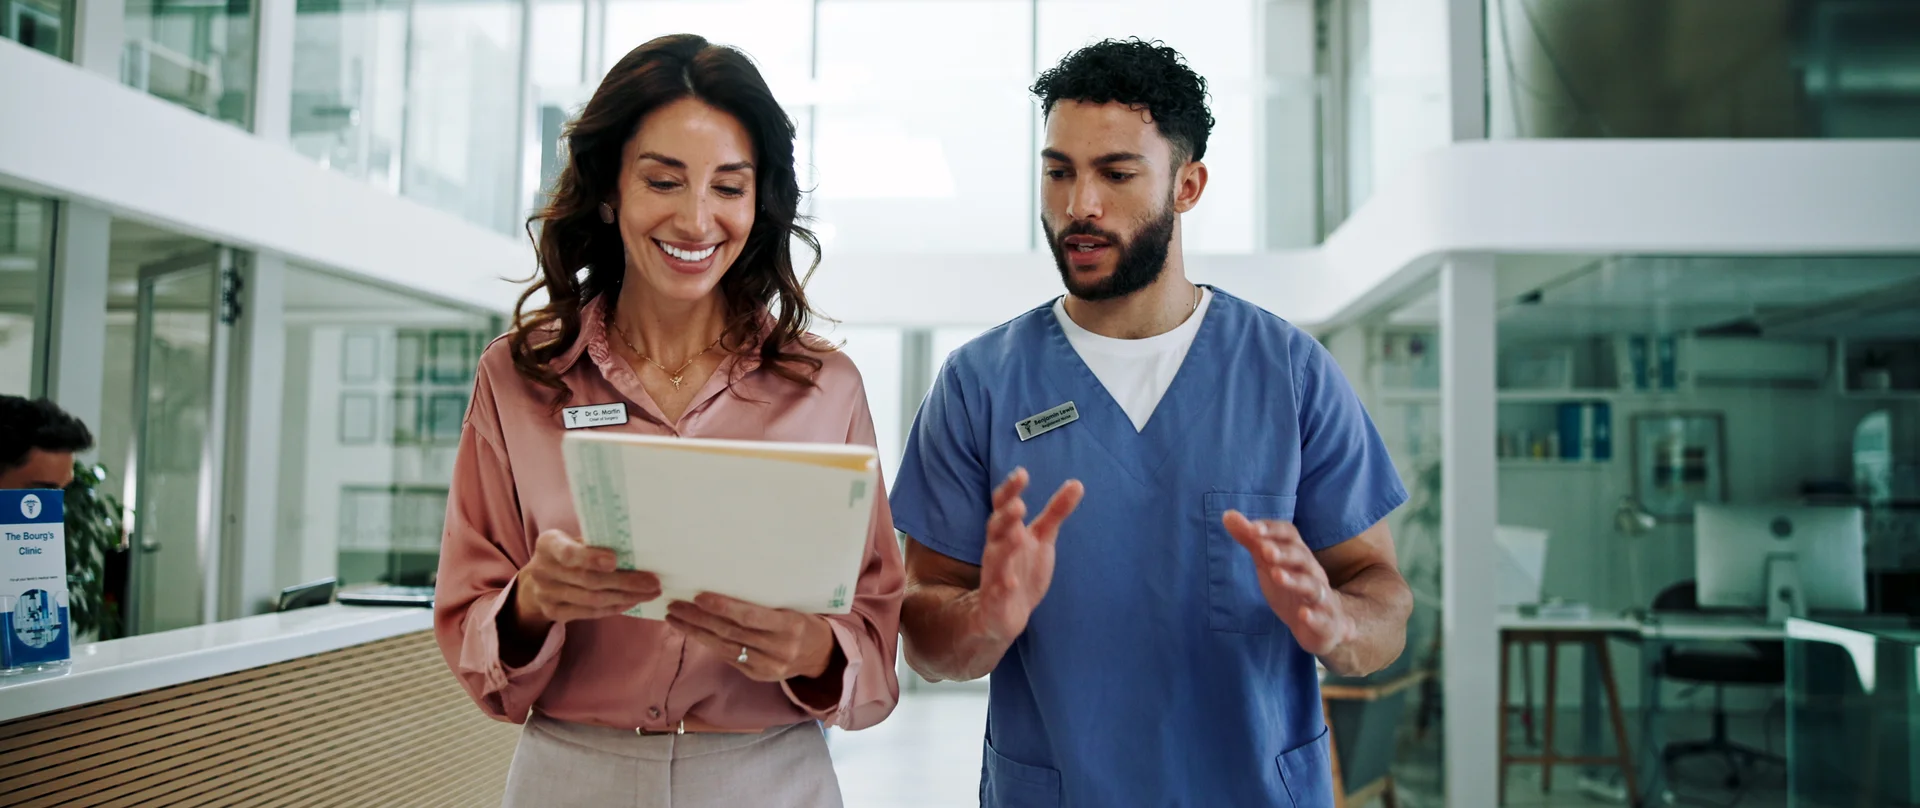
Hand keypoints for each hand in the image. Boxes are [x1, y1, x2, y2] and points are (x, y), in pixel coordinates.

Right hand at [511, 529, 661, 633]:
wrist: (536, 580)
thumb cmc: (565, 552)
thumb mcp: (572, 540)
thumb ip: (594, 543)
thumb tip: (634, 550)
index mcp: (548, 545)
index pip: (568, 553)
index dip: (591, 558)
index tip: (615, 561)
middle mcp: (543, 570)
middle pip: (589, 580)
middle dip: (625, 582)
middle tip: (652, 582)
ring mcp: (546, 595)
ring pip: (592, 599)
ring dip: (625, 597)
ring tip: (649, 593)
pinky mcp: (553, 613)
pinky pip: (589, 613)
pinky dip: (613, 608)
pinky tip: (631, 602)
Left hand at [665, 594, 837, 681]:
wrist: (821, 655)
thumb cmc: (805, 620)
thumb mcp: (794, 607)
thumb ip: (767, 602)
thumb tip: (727, 584)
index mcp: (790, 626)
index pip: (750, 617)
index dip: (723, 607)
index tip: (699, 596)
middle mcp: (778, 649)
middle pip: (731, 633)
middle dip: (699, 619)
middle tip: (676, 605)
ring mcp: (767, 666)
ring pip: (724, 648)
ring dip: (696, 632)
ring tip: (675, 618)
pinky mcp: (758, 675)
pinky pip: (729, 658)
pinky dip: (709, 643)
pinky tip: (693, 632)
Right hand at [973, 468, 1083, 643]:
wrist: (1006, 612)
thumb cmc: (1023, 568)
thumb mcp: (1042, 538)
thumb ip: (1056, 511)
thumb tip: (1077, 483)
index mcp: (1007, 532)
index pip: (1003, 506)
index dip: (1010, 490)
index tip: (1022, 473)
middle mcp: (997, 550)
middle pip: (996, 528)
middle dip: (1006, 517)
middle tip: (1019, 505)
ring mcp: (995, 574)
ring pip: (997, 558)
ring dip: (1005, 547)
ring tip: (1017, 534)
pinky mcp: (996, 600)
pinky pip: (998, 592)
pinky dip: (1004, 587)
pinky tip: (1012, 583)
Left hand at [1222, 512, 1354, 655]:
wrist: (1327, 624)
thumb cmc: (1291, 588)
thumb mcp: (1269, 563)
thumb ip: (1251, 540)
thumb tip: (1227, 515)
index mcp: (1298, 556)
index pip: (1290, 535)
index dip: (1272, 530)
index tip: (1251, 528)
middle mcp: (1312, 573)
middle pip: (1302, 557)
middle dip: (1283, 552)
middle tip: (1265, 551)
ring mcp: (1321, 598)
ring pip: (1312, 586)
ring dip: (1295, 580)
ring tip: (1277, 575)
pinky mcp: (1326, 622)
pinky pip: (1322, 618)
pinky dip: (1314, 616)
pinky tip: (1303, 615)